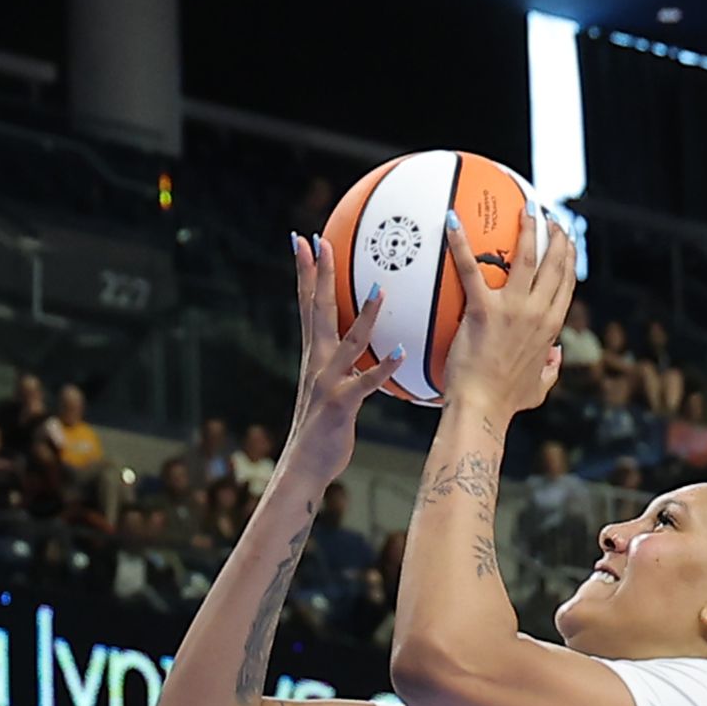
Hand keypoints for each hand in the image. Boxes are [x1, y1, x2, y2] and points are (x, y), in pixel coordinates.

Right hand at [285, 234, 396, 462]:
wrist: (304, 465)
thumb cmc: (323, 429)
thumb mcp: (331, 388)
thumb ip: (345, 364)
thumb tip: (364, 347)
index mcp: (315, 355)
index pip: (307, 304)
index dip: (305, 272)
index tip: (304, 240)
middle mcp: (317, 362)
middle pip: (317, 309)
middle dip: (317, 274)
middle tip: (317, 240)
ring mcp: (328, 381)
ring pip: (348, 341)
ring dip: (364, 314)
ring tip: (380, 288)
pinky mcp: (342, 404)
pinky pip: (367, 383)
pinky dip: (384, 367)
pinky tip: (402, 351)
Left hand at [437, 206, 576, 423]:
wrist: (482, 408)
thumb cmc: (506, 402)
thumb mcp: (538, 388)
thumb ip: (550, 370)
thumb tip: (557, 356)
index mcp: (551, 327)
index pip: (566, 284)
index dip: (569, 258)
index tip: (568, 242)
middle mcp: (538, 312)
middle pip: (554, 264)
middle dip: (556, 236)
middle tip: (552, 218)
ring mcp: (512, 309)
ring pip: (526, 257)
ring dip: (528, 228)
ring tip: (527, 209)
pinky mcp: (483, 310)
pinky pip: (470, 269)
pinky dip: (460, 243)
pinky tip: (452, 220)